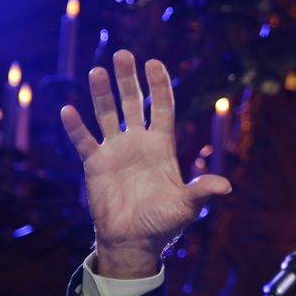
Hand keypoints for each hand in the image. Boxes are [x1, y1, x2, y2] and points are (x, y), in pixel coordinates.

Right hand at [60, 50, 231, 278]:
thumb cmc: (164, 223)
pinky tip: (69, 110)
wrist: (135, 241)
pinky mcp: (96, 165)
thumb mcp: (187, 206)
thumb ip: (202, 191)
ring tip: (97, 71)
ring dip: (102, 94)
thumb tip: (227, 187)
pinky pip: (84, 142)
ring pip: (107, 115)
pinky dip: (76, 127)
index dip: (158, 86)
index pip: (161, 109)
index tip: (154, 63)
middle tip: (124, 54)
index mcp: (162, 147)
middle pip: (132, 103)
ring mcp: (116, 152)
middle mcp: (138, 143)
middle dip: (128, 80)